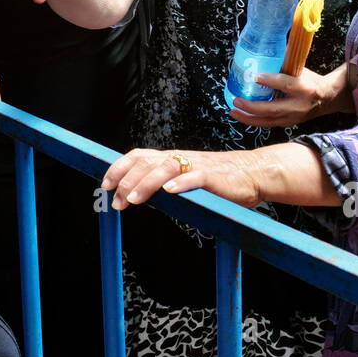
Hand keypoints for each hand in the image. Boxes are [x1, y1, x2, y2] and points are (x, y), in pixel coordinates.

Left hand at [100, 148, 262, 209]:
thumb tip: (138, 192)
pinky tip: (170, 192)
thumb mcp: (186, 177)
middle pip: (147, 161)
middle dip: (127, 180)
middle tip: (116, 200)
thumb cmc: (219, 179)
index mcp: (172, 158)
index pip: (139, 156)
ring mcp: (197, 166)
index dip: (119, 168)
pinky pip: (196, 177)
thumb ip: (166, 180)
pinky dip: (182, 183)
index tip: (105, 184)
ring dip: (146, 183)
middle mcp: (180, 158)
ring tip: (133, 199)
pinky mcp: (214, 176)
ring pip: (166, 167)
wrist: (253, 172)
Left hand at [230, 67, 350, 126]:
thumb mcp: (301, 69)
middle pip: (273, 109)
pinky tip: (242, 116)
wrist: (328, 98)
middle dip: (252, 107)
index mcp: (305, 88)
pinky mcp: (289, 123)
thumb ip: (283, 63)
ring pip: (268, 121)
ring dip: (249, 118)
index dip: (270, 81)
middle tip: (237, 100)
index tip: (255, 76)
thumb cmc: (311, 80)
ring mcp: (294, 117)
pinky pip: (269, 124)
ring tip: (234, 111)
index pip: (286, 84)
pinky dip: (254, 120)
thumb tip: (264, 47)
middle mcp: (299, 105)